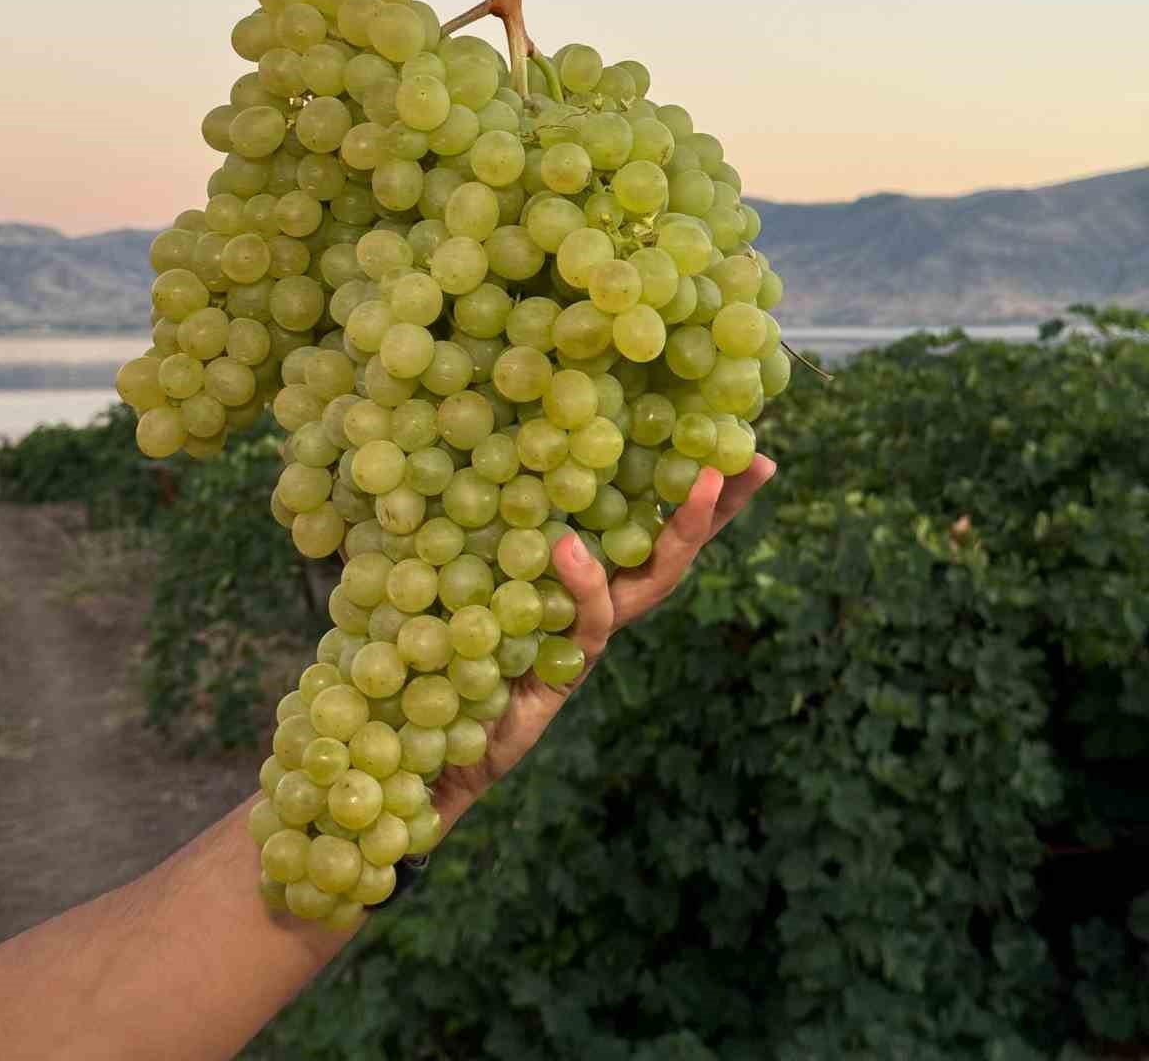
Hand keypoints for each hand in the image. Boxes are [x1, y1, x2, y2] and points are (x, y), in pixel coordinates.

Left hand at [434, 454, 775, 828]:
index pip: (652, 526)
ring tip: (697, 482)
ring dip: (681, 533)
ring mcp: (586, 639)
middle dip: (716, 508)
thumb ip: (476, 514)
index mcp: (582, 575)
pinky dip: (583, 584)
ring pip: (651, 583)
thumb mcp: (458, 560)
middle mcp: (597, 605)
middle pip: (673, 552)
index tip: (745, 450)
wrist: (422, 736)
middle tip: (752, 463)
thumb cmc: (442, 638)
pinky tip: (568, 546)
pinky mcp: (563, 672)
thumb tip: (469, 438)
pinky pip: (587, 623)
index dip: (702, 494)